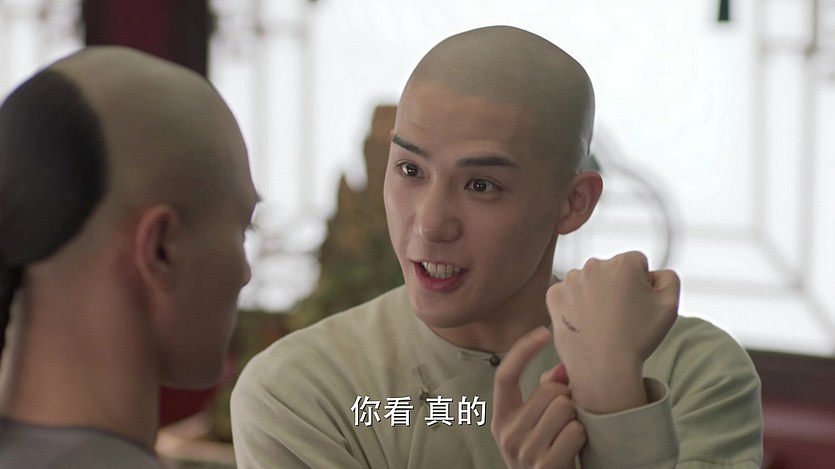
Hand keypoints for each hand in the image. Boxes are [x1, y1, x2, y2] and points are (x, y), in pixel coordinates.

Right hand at [492, 327, 585, 468]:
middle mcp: (506, 433)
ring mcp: (524, 451)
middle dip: (566, 399)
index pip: (505, 375)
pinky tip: (574, 450)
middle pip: (549, 391)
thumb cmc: (547, 453)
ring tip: (569, 435)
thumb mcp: (537, 424)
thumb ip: (546, 394)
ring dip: (576, 419)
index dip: (523, 350)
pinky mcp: (544, 466)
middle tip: (567, 417)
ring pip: (564, 408)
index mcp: (501, 418)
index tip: (542, 332)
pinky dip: (581, 437)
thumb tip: (562, 370)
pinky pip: (575, 431)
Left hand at [548, 251, 679, 413]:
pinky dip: (575, 304)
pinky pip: (569, 293)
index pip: (637, 264)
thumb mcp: (669, 304)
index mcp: (624, 262)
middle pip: (611, 271)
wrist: (603, 367)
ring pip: (589, 281)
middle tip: (619, 316)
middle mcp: (594, 264)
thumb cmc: (638, 337)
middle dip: (616, 287)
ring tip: (601, 321)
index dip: (641, 286)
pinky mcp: (554, 295)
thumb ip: (667, 277)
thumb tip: (651, 272)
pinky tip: (584, 321)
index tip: (637, 307)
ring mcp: (571, 280)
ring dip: (595, 294)